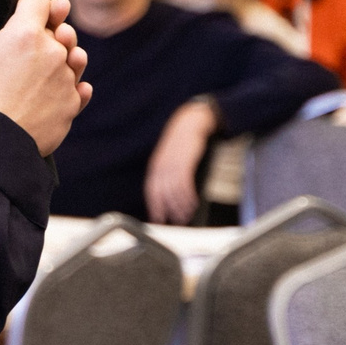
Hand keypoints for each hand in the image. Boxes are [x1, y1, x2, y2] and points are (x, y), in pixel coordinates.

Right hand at [0, 0, 88, 156]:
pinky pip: (78, 88)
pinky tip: (53, 91)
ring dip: (62, 58)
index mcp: (26, 33)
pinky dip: (69, 87)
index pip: (40, 0)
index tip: (19, 15)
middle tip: (26, 48)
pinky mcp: (72, 103)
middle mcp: (53, 51)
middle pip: (60, 28)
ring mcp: (66, 78)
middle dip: (46, 33)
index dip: (29, 4)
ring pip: (73, 57)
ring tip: (41, 71)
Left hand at [145, 100, 219, 223]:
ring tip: (187, 215)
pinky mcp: (184, 162)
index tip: (158, 219)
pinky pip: (185, 184)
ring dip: (181, 206)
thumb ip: (169, 173)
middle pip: (163, 194)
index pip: (152, 191)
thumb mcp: (171, 157)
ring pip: (174, 192)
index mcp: (156, 167)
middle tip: (177, 221)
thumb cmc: (182, 143)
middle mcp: (161, 167)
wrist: (189, 123)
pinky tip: (193, 203)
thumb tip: (174, 193)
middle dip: (170, 210)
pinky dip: (188, 196)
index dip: (155, 207)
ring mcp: (172, 165)